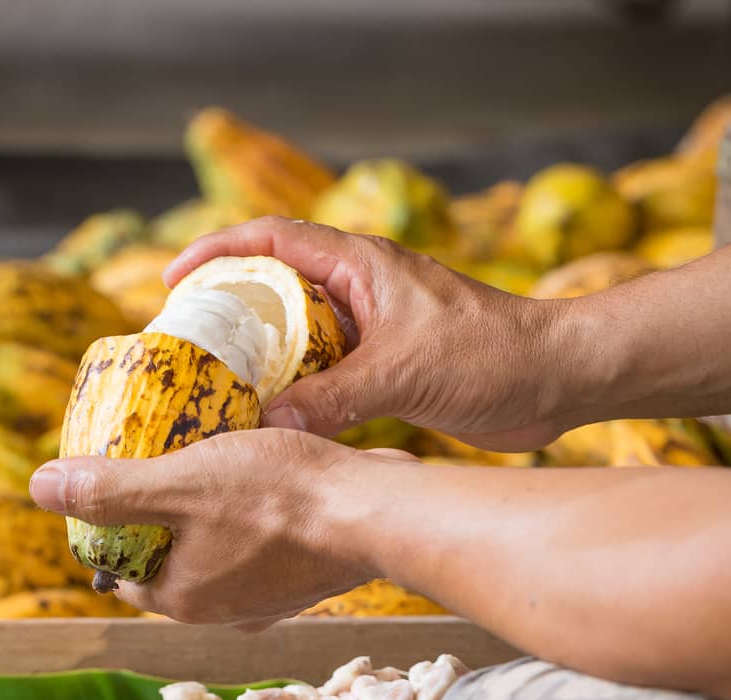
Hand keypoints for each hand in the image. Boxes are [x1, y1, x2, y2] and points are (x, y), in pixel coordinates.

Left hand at [30, 430, 380, 625]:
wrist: (374, 512)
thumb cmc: (279, 497)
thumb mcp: (180, 482)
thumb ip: (110, 489)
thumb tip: (39, 488)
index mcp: (184, 600)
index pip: (120, 573)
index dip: (105, 527)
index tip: (106, 482)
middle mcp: (224, 613)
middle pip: (168, 563)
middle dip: (156, 518)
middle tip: (153, 462)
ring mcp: (268, 600)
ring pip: (214, 554)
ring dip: (204, 516)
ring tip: (203, 463)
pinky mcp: (305, 577)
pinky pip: (258, 548)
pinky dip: (248, 518)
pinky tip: (256, 477)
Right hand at [163, 218, 570, 450]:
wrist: (557, 382)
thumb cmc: (494, 356)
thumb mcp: (405, 374)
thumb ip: (335, 399)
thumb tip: (269, 426)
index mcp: (362, 265)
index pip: (273, 241)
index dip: (218, 253)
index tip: (174, 282)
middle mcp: (364, 292)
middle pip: (277, 291)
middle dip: (229, 315)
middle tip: (185, 350)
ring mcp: (376, 332)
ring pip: (300, 340)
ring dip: (262, 363)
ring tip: (216, 394)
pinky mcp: (391, 371)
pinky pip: (328, 378)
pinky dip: (298, 397)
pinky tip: (274, 426)